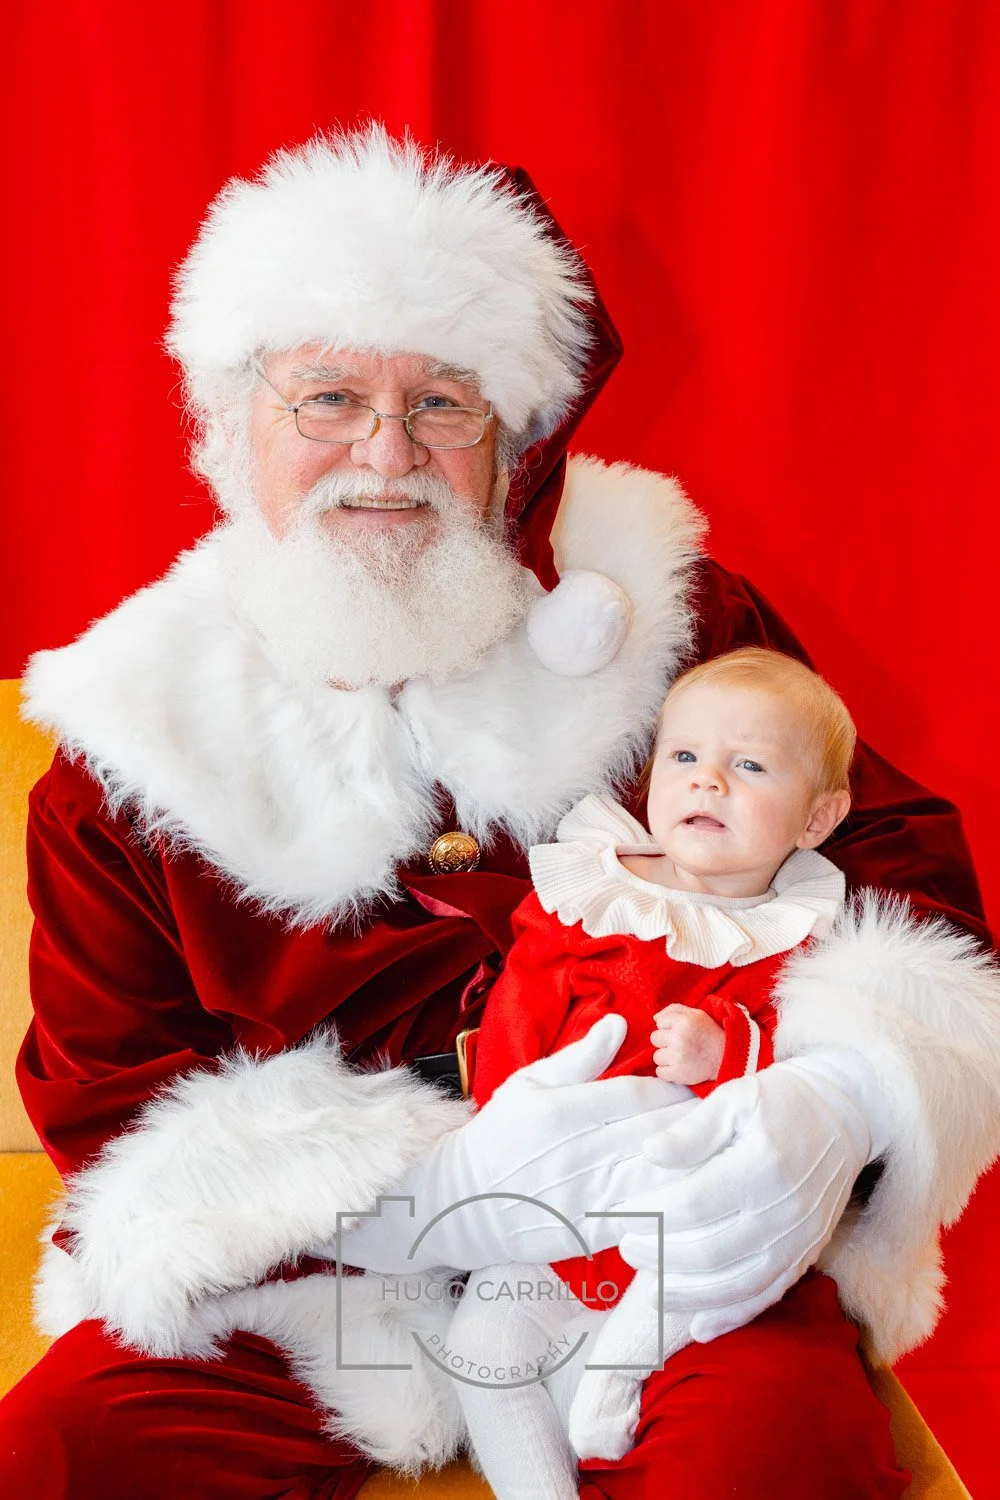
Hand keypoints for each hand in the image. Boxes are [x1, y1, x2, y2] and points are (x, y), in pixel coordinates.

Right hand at [334, 1015, 698, 1272]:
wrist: (462, 1204)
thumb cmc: (498, 1136)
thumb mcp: (527, 1083)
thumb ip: (579, 1057)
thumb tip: (620, 1023)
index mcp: (562, 1110)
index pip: (640, 1094)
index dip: (674, 1089)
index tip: (690, 1086)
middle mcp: (577, 1153)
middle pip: (658, 1132)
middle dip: (693, 1122)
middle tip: (716, 1116)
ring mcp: (585, 1197)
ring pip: (659, 1175)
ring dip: (692, 1162)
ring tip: (714, 1151)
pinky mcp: (590, 1233)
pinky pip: (645, 1216)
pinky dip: (672, 1202)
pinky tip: (691, 1192)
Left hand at [613, 1051, 875, 1339]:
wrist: (846, 1113)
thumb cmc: (780, 1100)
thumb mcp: (734, 1098)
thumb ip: (691, 1131)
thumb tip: (649, 1154)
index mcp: (762, 1164)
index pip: (694, 1205)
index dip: (650, 1218)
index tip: (619, 1217)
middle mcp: (785, 1209)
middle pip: (711, 1252)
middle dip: (660, 1257)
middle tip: (626, 1249)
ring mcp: (800, 1238)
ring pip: (736, 1284)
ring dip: (687, 1294)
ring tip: (649, 1287)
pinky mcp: (807, 1253)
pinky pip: (767, 1296)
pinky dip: (732, 1315)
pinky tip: (699, 1326)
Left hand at [651, 1004, 723, 1084]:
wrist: (725, 1057)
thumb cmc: (708, 1033)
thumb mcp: (696, 1014)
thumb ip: (674, 1010)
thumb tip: (655, 1019)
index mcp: (683, 1021)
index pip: (660, 1023)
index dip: (669, 1027)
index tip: (681, 1032)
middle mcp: (679, 1038)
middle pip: (654, 1039)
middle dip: (665, 1041)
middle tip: (681, 1044)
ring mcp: (678, 1057)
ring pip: (656, 1056)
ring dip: (667, 1058)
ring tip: (682, 1056)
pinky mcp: (678, 1073)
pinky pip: (660, 1072)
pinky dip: (667, 1072)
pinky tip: (679, 1067)